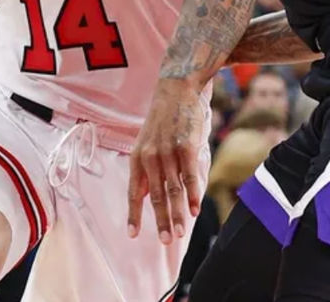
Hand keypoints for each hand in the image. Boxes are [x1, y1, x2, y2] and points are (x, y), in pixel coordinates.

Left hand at [128, 77, 205, 244]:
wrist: (176, 89)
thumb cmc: (164, 120)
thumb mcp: (147, 143)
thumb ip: (147, 169)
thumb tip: (146, 197)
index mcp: (137, 157)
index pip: (133, 191)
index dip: (133, 214)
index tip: (132, 235)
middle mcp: (150, 156)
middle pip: (155, 195)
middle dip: (161, 220)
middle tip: (167, 241)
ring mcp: (168, 151)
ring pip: (173, 189)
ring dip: (178, 213)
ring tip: (181, 232)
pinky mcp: (186, 145)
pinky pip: (190, 175)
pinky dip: (193, 194)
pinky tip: (196, 209)